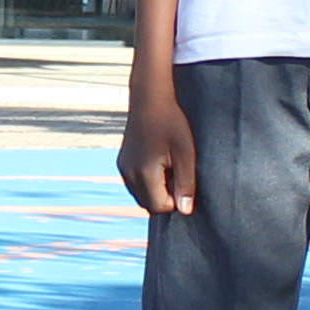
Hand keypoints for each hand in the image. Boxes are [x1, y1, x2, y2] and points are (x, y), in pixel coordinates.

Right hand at [122, 86, 199, 217]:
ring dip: (157, 190)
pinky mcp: (123, 163)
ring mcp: (124, 169)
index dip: (177, 199)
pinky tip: (158, 162)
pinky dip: (148, 182)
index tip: (184, 178)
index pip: (161, 207)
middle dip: (166, 196)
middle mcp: (129, 174)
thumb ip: (185, 183)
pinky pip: (136, 185)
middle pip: (150, 205)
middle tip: (177, 170)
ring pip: (143, 196)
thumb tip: (185, 211)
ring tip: (168, 165)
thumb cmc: (171, 122)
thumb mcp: (186, 152)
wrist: (149, 98)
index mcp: (144, 173)